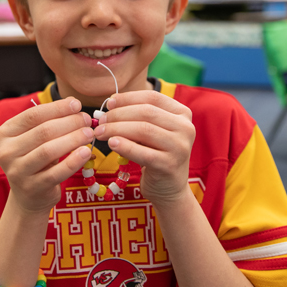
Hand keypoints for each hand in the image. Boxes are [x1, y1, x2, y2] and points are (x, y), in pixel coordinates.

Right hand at [0, 98, 93, 214]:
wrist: (30, 195)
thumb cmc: (36, 159)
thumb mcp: (36, 138)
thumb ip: (50, 120)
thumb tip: (73, 103)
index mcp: (4, 134)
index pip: (32, 115)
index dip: (57, 108)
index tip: (77, 104)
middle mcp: (6, 152)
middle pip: (42, 131)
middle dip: (69, 123)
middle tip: (87, 120)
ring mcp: (17, 172)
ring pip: (48, 151)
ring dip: (73, 139)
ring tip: (89, 134)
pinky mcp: (32, 188)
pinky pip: (56, 172)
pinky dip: (74, 161)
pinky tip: (87, 152)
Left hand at [93, 91, 194, 206]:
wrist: (169, 188)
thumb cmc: (156, 154)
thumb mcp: (152, 131)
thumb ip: (138, 116)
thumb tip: (110, 104)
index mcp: (182, 114)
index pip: (152, 98)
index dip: (128, 98)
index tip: (109, 103)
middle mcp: (186, 128)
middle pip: (146, 112)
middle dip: (119, 115)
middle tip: (100, 121)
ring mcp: (180, 147)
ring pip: (143, 129)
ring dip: (117, 129)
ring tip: (100, 133)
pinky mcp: (170, 165)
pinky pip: (142, 152)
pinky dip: (124, 146)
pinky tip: (111, 144)